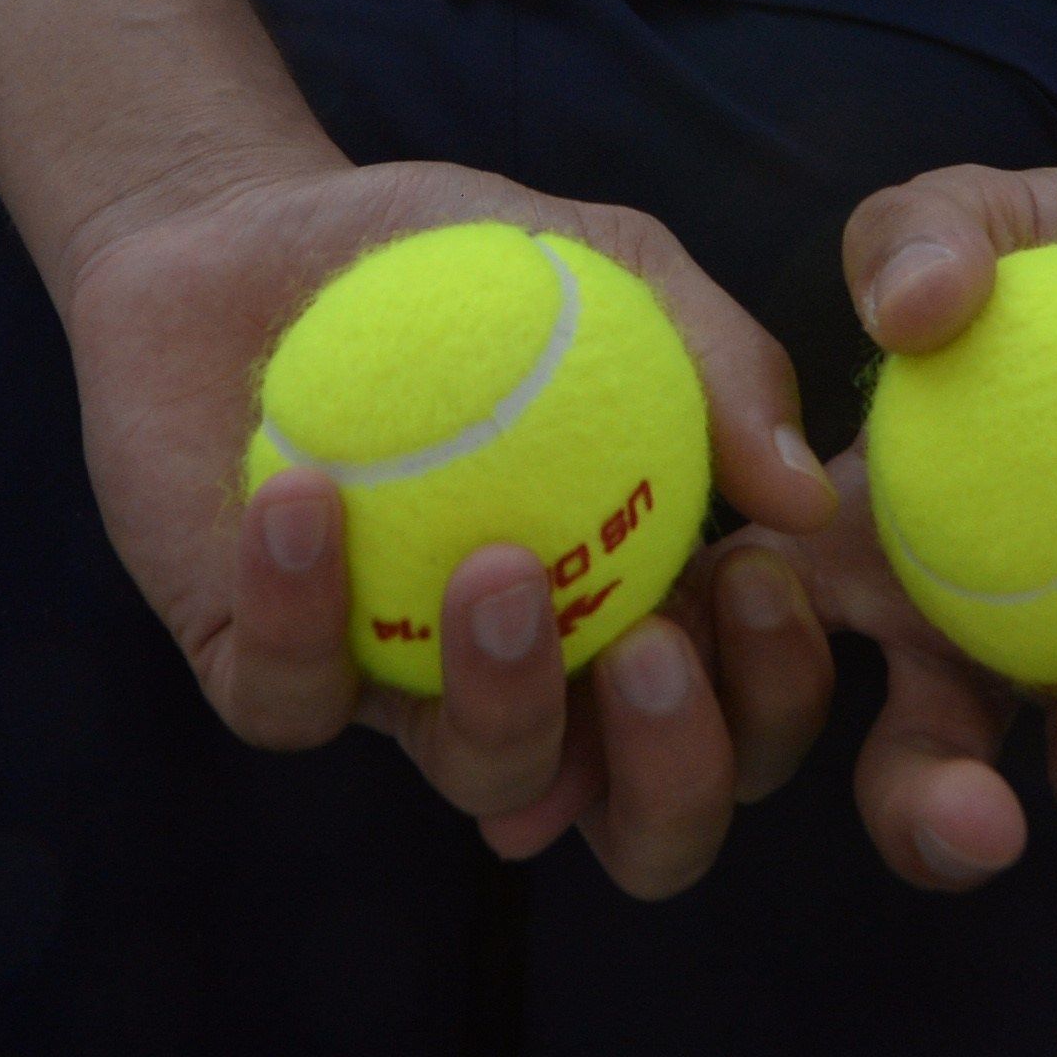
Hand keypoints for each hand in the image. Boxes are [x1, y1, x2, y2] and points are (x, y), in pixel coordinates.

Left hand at [53, 154, 836, 897]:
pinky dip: (301, 610)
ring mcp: (408, 688)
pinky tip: (302, 499)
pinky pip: (294, 698)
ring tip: (495, 566)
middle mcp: (543, 677)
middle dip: (677, 776)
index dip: (775, 685)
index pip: (750, 710)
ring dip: (507, 699)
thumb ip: (719, 360)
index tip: (756, 568)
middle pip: (650, 824)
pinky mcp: (268, 674)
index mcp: (647, 600)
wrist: (250, 231)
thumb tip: (806, 499)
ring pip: (485, 777)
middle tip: (653, 648)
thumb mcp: (608, 264)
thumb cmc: (453, 254)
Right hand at [755, 161, 1056, 888]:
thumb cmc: (1053, 256)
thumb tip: (914, 307)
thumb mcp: (967, 217)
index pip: (785, 682)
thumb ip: (913, 239)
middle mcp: (996, 663)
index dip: (760, 701)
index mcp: (885, 586)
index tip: (789, 621)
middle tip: (985, 810)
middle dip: (942, 830)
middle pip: (942, 802)